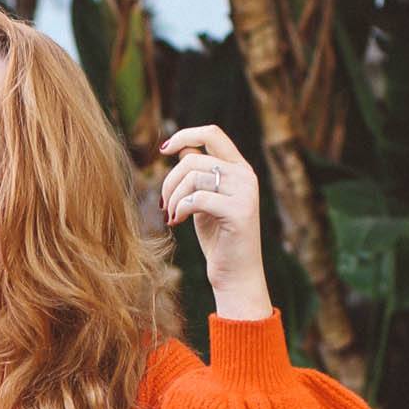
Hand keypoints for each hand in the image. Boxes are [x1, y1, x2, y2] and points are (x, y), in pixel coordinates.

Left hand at [157, 124, 270, 312]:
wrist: (235, 275)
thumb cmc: (218, 239)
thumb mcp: (204, 201)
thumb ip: (198, 175)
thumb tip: (181, 149)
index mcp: (239, 169)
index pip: (212, 133)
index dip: (185, 135)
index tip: (164, 150)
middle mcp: (246, 176)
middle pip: (194, 158)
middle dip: (170, 180)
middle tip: (163, 204)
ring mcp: (245, 193)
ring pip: (194, 177)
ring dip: (173, 198)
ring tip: (171, 216)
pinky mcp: (239, 212)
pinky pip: (198, 198)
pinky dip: (180, 209)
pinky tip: (177, 222)